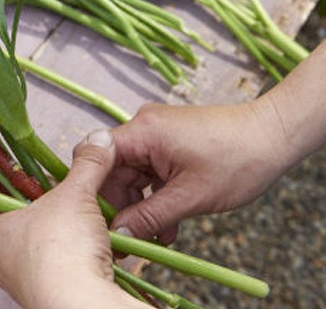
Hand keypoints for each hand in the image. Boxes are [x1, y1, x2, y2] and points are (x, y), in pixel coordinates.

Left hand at [0, 130, 141, 307]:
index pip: (9, 195)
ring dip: (73, 235)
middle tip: (79, 199)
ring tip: (92, 225)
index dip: (35, 181)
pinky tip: (97, 252)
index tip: (56, 176)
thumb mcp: (76, 194)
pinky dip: (81, 259)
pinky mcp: (49, 297)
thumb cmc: (62, 251)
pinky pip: (65, 269)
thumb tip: (99, 139)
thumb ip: (87, 166)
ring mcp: (25, 282)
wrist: (81, 305)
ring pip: (51, 247)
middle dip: (59, 209)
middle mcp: (3, 261)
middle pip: (33, 220)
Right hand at [105, 100, 287, 243]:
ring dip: (140, 206)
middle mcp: (143, 127)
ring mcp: (156, 133)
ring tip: (155, 238)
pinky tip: (168, 224)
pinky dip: (155, 196)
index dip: (92, 189)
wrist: (274, 135)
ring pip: (131, 174)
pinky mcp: (168, 142)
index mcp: (143, 131)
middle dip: (119, 205)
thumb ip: (150, 216)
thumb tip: (120, 235)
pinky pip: (149, 171)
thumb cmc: (237, 160)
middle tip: (125, 239)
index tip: (97, 220)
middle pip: (112, 168)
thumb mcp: (191, 197)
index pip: (96, 157)